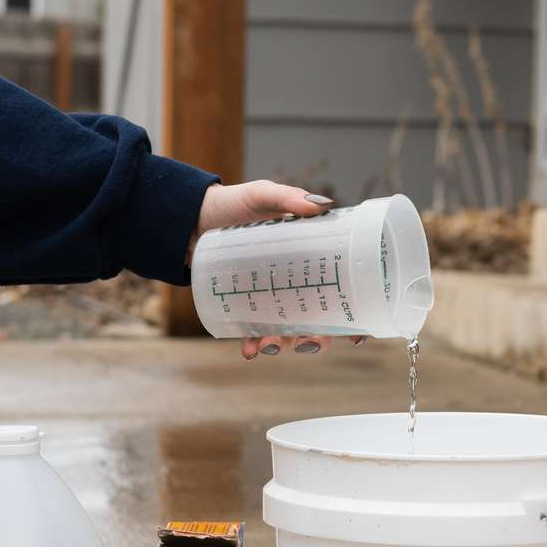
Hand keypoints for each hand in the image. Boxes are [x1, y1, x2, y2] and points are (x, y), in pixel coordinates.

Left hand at [188, 181, 366, 360]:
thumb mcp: (262, 195)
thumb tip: (320, 206)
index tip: (357, 335)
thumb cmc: (232, 204)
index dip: (354, 317)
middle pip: (320, 321)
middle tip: (309, 343)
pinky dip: (253, 345)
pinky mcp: (245, 306)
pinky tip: (248, 351)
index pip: (342, 291)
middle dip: (319, 340)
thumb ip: (288, 198)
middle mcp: (297, 283)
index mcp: (312, 259)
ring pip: (288, 332)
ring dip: (283, 345)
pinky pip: (254, 332)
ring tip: (269, 346)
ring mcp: (271, 297)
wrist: (189, 217)